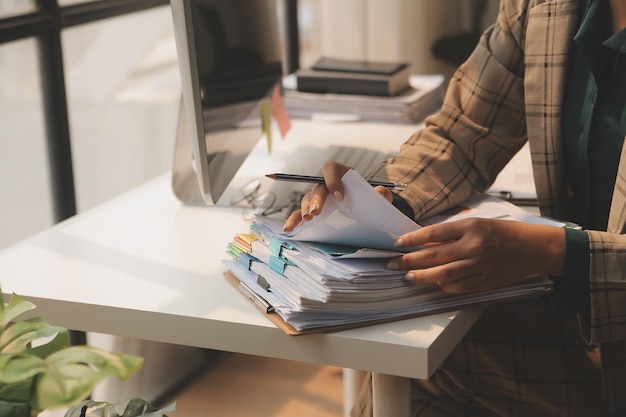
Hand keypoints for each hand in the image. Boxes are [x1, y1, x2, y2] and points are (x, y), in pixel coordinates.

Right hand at [283, 161, 392, 231]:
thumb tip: (380, 193)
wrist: (366, 210)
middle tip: (317, 211)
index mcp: (341, 175)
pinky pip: (300, 214)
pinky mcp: (313, 212)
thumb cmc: (370, 200)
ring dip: (306, 209)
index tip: (340, 197)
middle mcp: (326, 184)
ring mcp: (318, 199)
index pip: (331, 169)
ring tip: (308, 219)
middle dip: (316, 199)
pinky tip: (289, 228)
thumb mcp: (378, 197)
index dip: (333, 180)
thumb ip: (381, 193)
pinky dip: (294, 220)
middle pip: (317, 187)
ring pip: (307, 200)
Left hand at [387, 218, 565, 292]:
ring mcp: (480, 266)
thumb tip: (423, 240)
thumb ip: (452, 232)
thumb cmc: (502, 232)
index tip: (397, 242)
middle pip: (433, 255)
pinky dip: (444, 285)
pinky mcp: (486, 282)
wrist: (533, 248)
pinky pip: (459, 287)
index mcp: (471, 227)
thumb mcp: (477, 223)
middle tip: (392, 263)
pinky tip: (434, 283)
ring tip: (407, 276)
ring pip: (443, 274)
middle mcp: (474, 246)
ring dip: (422, 276)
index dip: (412, 239)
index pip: (433, 233)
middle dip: (409, 260)